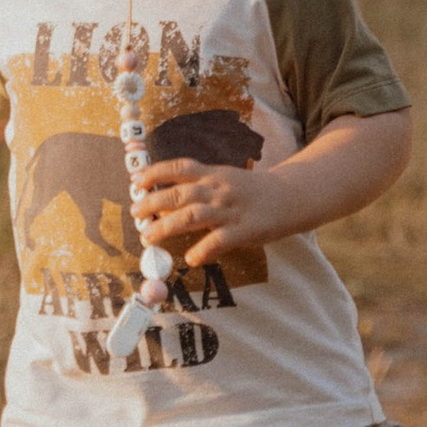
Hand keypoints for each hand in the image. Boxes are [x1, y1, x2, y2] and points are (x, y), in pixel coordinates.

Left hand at [132, 158, 276, 272]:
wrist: (291, 197)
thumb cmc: (253, 192)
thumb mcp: (227, 179)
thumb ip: (201, 186)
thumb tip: (165, 200)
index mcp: (214, 174)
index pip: (180, 167)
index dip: (156, 172)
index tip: (136, 181)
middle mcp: (219, 190)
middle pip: (180, 193)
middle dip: (153, 202)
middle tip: (135, 213)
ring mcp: (231, 210)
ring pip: (192, 215)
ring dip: (167, 226)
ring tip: (149, 236)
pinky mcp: (244, 230)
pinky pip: (218, 241)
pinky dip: (202, 250)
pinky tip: (190, 259)